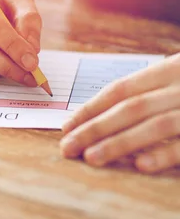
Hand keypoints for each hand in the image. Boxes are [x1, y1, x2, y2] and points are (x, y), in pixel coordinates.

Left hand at [60, 54, 179, 173]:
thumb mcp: (179, 77)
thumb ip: (152, 91)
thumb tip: (106, 114)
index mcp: (169, 70)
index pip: (120, 89)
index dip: (90, 108)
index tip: (66, 127)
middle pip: (130, 107)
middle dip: (94, 128)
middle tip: (67, 147)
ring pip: (155, 125)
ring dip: (119, 142)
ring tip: (91, 158)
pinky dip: (163, 154)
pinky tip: (140, 165)